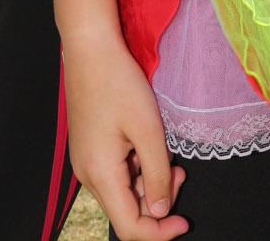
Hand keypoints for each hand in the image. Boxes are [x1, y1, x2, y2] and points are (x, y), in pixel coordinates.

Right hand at [63, 33, 188, 239]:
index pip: (130, 227)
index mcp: (100, 174)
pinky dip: (136, 169)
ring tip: (169, 156)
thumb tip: (161, 211)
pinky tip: (148, 144)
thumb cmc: (118, 82)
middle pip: (127, 211)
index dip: (159, 233)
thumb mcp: (148, 129)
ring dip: (149, 182)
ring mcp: (85, 161)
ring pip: (122, 192)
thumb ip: (157, 175)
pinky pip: (115, 173)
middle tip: (180, 170)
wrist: (90, 47)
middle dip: (158, 200)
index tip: (184, 220)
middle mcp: (87, 174)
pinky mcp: (88, 147)